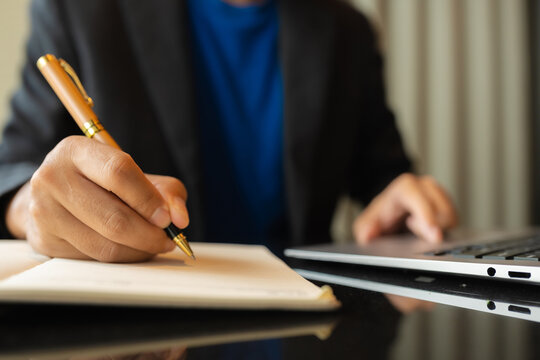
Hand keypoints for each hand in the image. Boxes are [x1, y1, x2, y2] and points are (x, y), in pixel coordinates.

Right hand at [5, 136, 188, 261]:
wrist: (57, 194)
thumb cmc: (103, 182)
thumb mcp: (137, 175)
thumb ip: (167, 192)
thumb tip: (180, 219)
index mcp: (76, 151)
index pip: (119, 173)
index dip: (148, 199)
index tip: (168, 219)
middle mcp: (53, 178)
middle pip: (113, 217)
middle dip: (149, 235)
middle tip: (168, 239)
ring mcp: (44, 211)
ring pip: (105, 245)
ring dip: (139, 250)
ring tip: (154, 244)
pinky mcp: (44, 240)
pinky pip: (93, 258)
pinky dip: (121, 258)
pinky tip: (131, 249)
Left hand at [353, 173, 457, 243]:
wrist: (390, 211)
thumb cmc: (380, 217)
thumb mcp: (366, 224)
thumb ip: (366, 229)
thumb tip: (368, 235)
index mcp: (404, 187)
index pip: (417, 196)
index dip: (427, 215)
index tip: (434, 236)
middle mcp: (424, 185)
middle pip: (441, 210)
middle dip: (431, 228)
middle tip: (410, 226)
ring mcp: (439, 192)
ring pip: (451, 217)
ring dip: (437, 229)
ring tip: (416, 226)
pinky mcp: (448, 202)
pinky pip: (455, 221)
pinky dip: (444, 229)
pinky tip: (427, 228)